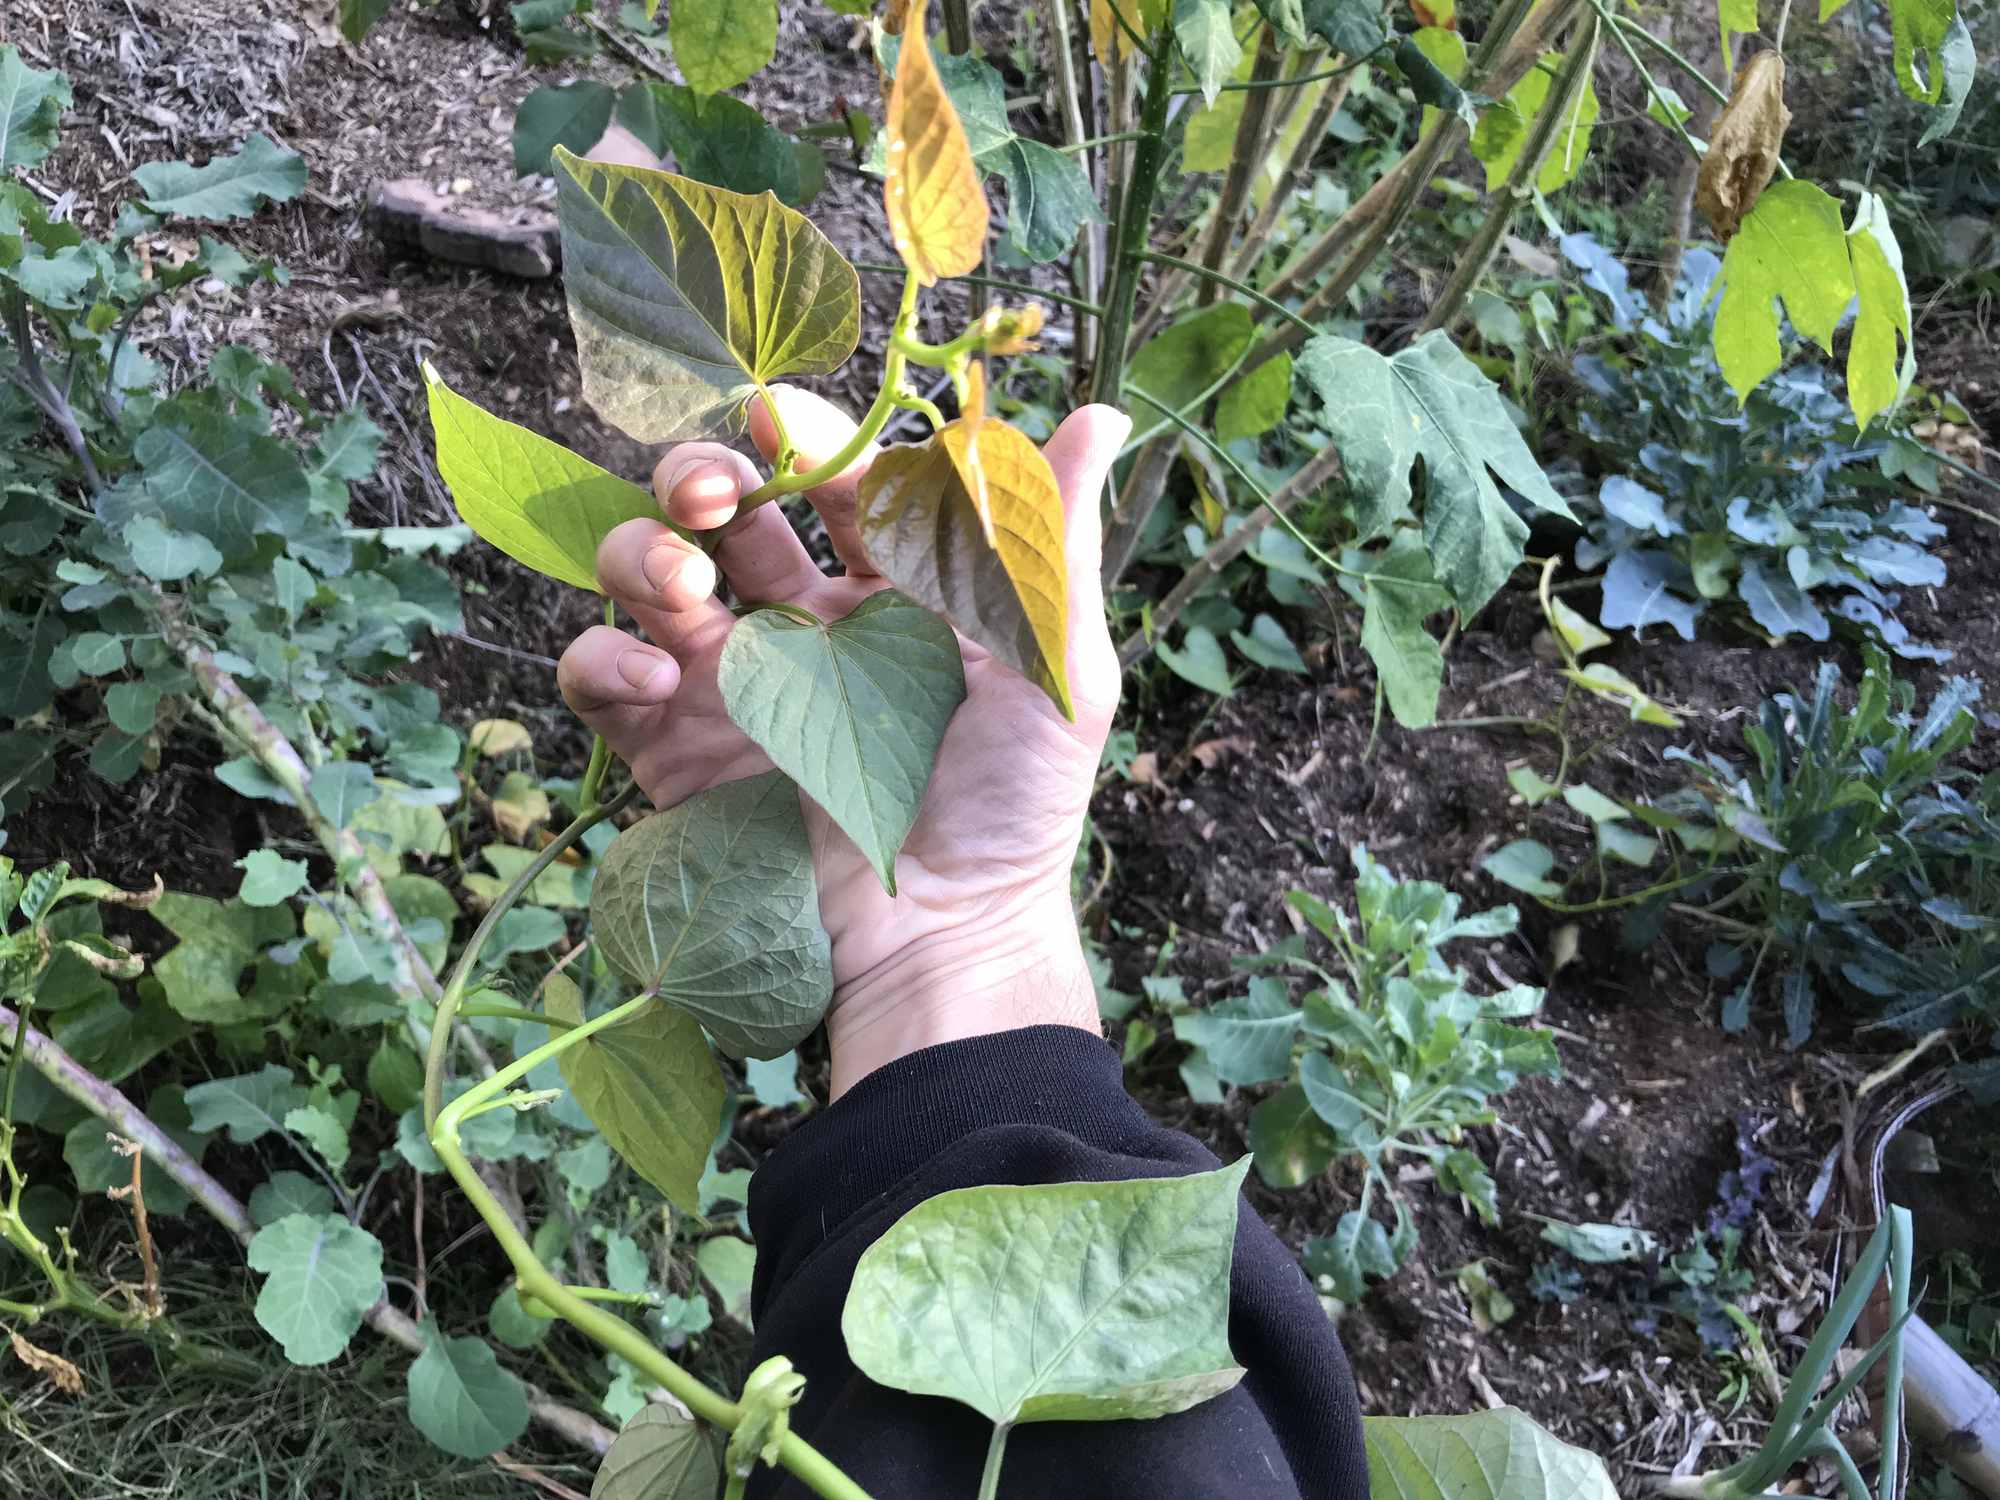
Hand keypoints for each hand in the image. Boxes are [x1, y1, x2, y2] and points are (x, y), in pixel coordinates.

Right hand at [557, 387, 1129, 1096]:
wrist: (942, 943)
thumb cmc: (1014, 810)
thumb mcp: (1055, 672)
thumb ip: (1053, 544)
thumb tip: (1099, 413)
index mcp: (893, 592)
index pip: (833, 482)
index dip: (803, 438)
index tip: (778, 416)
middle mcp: (805, 627)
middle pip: (724, 511)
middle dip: (702, 475)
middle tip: (713, 492)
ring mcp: (733, 686)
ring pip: (650, 573)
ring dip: (646, 550)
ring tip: (684, 582)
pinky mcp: (676, 752)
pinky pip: (604, 677)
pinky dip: (605, 653)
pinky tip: (657, 671)